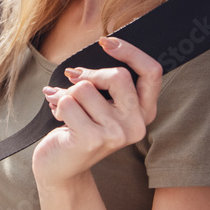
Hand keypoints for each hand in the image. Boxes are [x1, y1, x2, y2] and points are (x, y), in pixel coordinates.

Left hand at [32, 36, 162, 188]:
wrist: (59, 167)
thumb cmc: (79, 127)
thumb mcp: (98, 103)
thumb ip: (102, 83)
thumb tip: (83, 64)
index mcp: (144, 112)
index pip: (152, 72)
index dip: (131, 51)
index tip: (106, 42)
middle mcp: (136, 125)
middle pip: (117, 76)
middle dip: (89, 74)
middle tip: (73, 80)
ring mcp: (116, 134)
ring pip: (85, 88)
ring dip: (67, 94)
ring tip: (66, 110)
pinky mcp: (92, 139)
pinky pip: (67, 102)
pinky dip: (57, 105)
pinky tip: (59, 119)